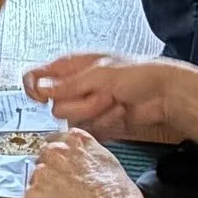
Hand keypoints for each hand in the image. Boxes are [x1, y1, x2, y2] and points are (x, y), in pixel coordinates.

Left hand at [21, 128, 147, 197]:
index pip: (56, 140)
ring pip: (30, 177)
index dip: (59, 158)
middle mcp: (55, 151)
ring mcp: (41, 171)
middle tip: (61, 189)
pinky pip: (18, 197)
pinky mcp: (30, 194)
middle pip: (41, 157)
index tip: (61, 167)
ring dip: (39, 188)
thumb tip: (84, 162)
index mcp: (76, 139)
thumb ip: (89, 156)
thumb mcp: (111, 164)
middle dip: (48, 172)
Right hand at [24, 52, 179, 139]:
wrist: (163, 95)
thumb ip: (67, 85)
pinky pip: (88, 131)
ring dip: (96, 113)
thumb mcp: (99, 74)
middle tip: (102, 93)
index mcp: (71, 66)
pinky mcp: (96, 124)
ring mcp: (86, 107)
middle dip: (81, 103)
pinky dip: (105, 124)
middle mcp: (75, 87)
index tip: (43, 96)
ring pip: (72, 120)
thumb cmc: (138, 73)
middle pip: (56, 106)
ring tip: (114, 101)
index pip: (36, 77)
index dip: (35, 88)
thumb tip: (40, 90)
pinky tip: (119, 113)